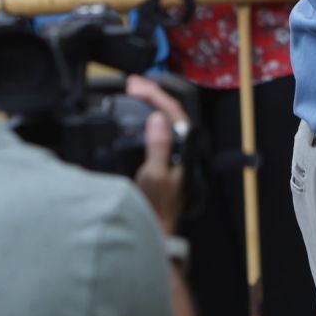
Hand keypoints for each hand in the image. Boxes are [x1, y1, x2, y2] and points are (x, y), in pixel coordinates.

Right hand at [125, 75, 187, 235]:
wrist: (154, 232)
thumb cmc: (155, 207)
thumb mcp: (154, 176)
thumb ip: (159, 146)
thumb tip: (157, 118)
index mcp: (184, 148)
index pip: (173, 113)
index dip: (155, 95)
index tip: (134, 85)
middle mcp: (182, 148)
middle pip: (170, 113)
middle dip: (152, 95)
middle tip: (131, 83)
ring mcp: (174, 154)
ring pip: (164, 121)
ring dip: (150, 105)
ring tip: (133, 92)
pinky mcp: (164, 161)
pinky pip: (156, 133)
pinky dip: (145, 120)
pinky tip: (136, 116)